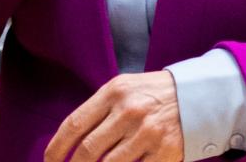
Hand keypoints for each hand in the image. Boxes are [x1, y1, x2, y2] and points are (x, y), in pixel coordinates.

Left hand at [45, 71, 184, 161]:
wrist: (197, 96)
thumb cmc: (151, 95)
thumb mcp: (122, 90)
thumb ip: (97, 111)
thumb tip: (69, 142)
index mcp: (113, 93)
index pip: (74, 125)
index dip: (57, 148)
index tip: (49, 161)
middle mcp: (129, 112)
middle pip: (88, 150)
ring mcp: (148, 133)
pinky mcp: (165, 152)